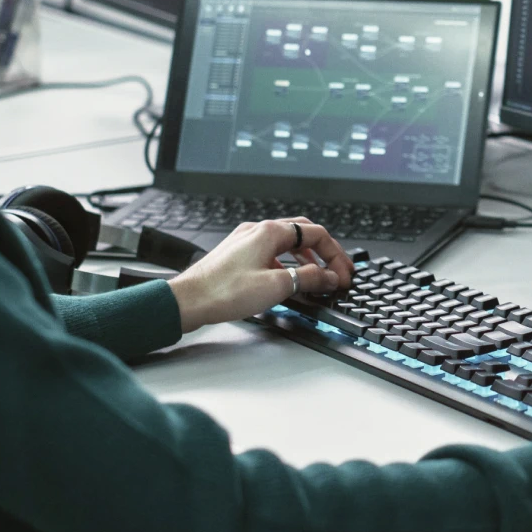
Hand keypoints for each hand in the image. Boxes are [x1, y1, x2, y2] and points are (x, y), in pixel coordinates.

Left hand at [167, 218, 353, 332]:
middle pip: (303, 234)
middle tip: (338, 271)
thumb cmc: (224, 291)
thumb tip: (330, 276)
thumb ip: (309, 279)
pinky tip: (287, 278)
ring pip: (286, 242)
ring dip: (306, 258)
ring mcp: (245, 241)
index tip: (343, 275)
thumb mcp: (276, 286)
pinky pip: (270, 251)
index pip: (316, 235)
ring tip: (318, 276)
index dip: (335, 256)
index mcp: (270, 232)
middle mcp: (257, 230)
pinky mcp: (236, 254)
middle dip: (324, 252)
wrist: (188, 300)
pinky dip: (287, 262)